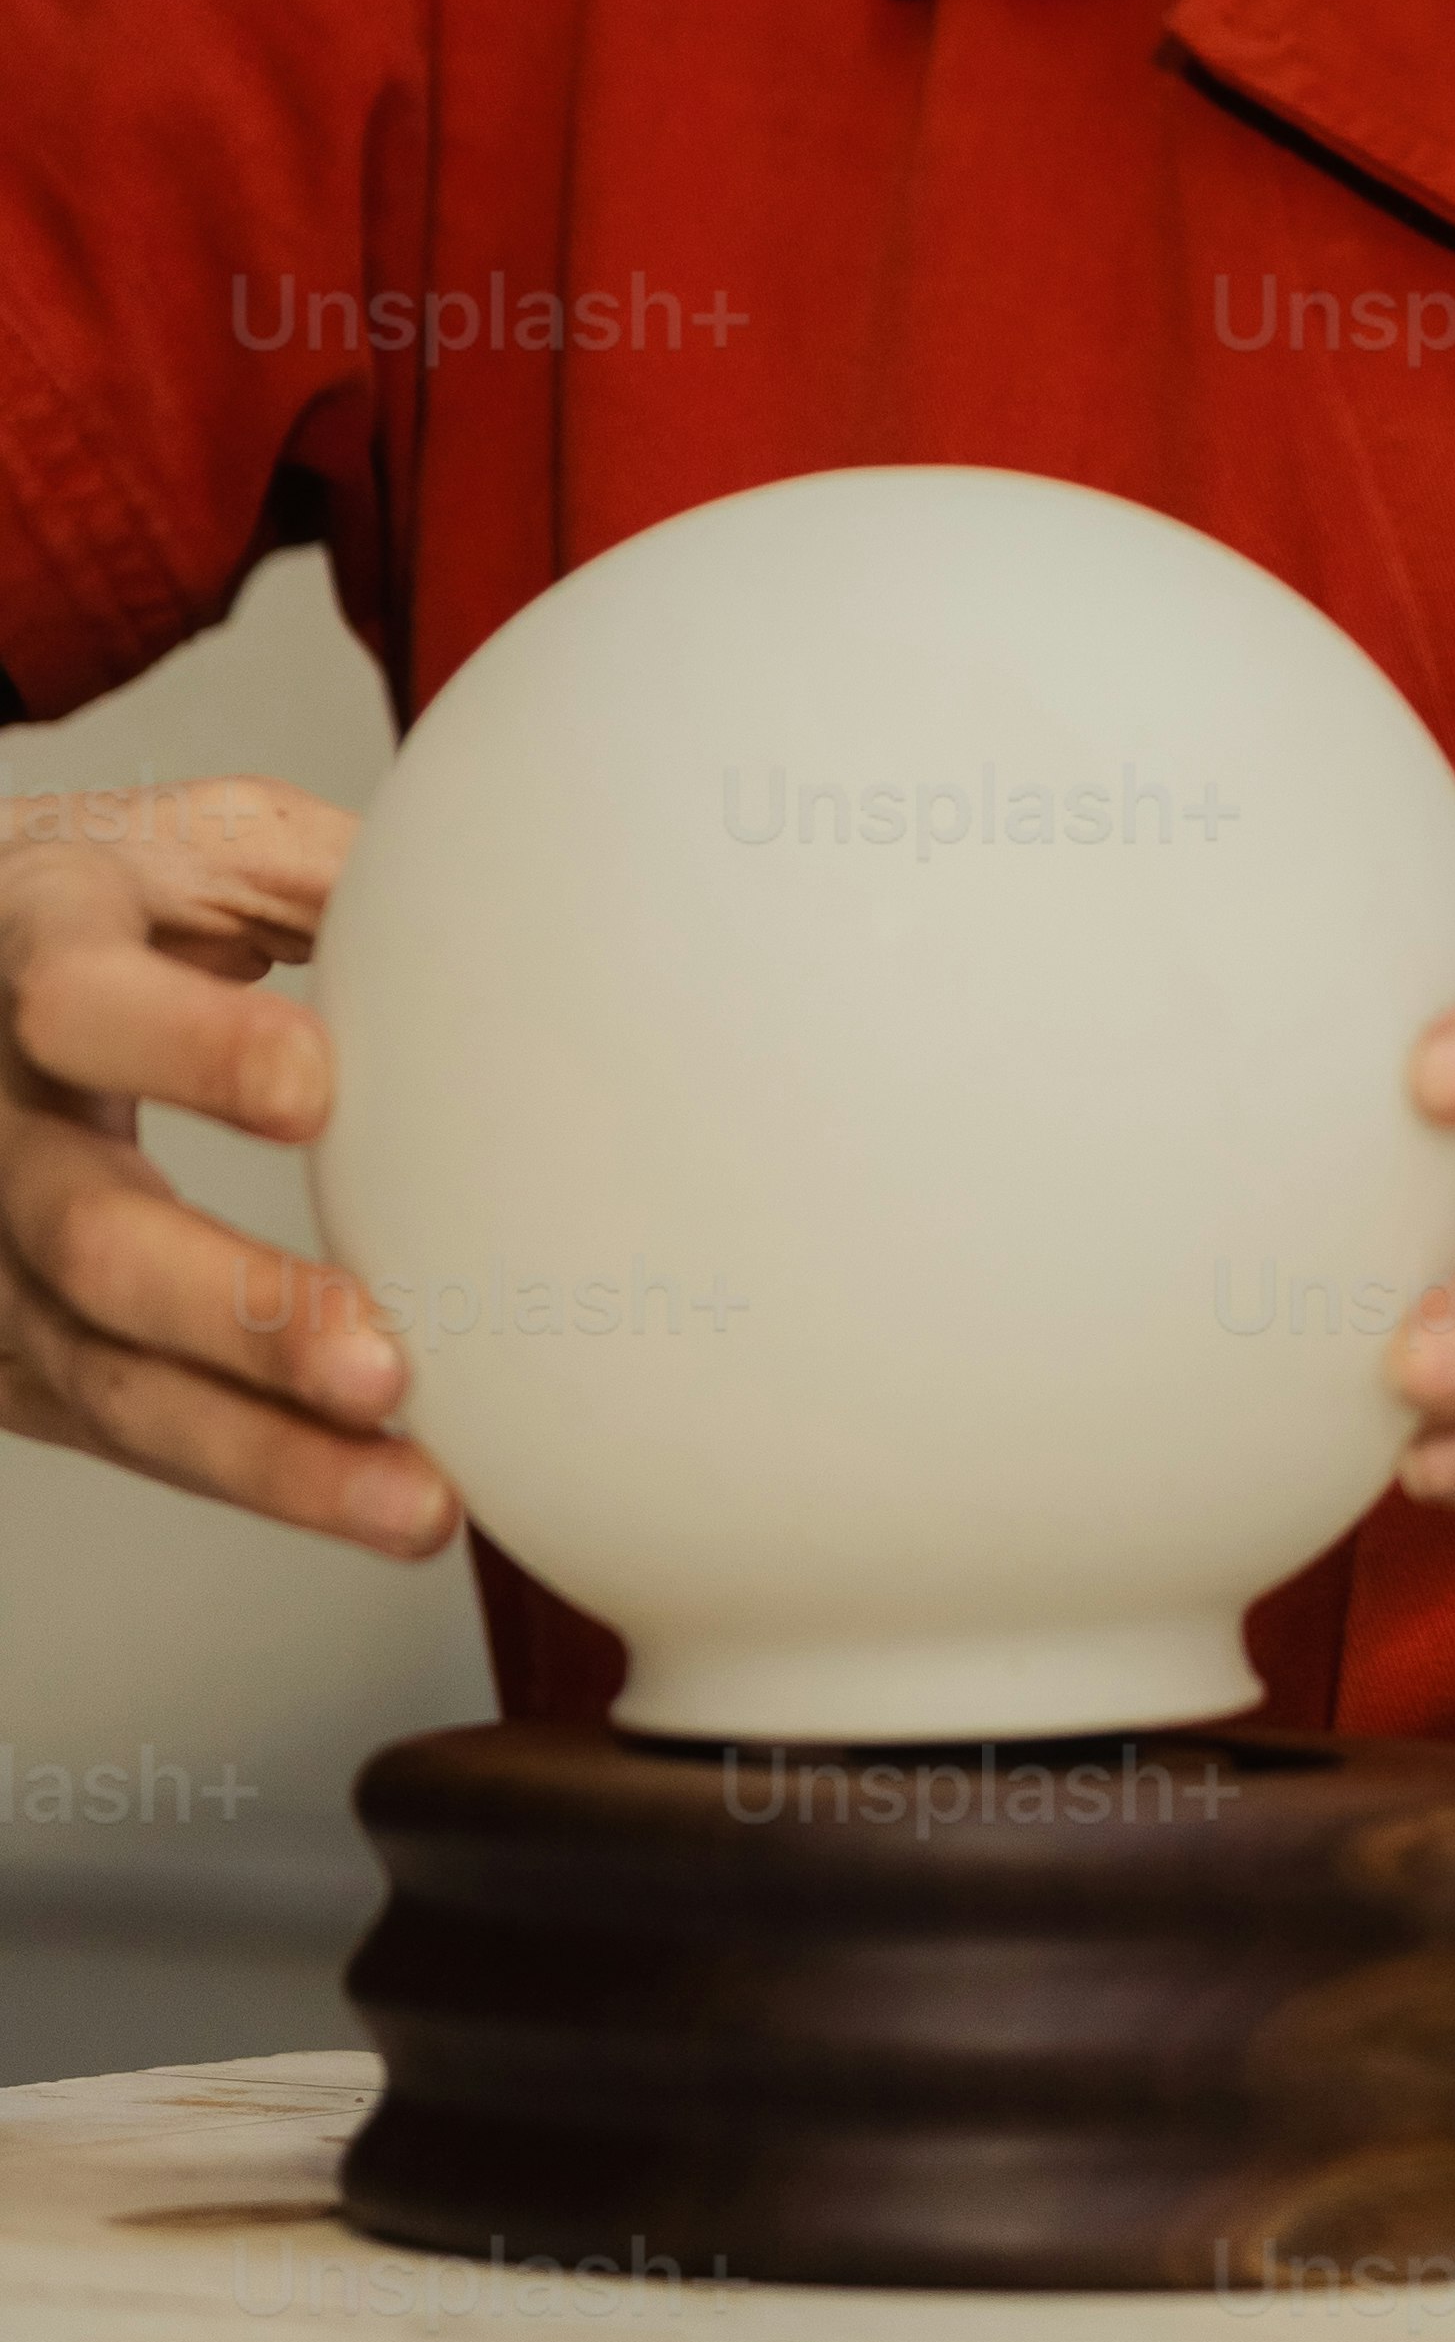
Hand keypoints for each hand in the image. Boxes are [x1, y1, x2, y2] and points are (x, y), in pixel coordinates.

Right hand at [0, 770, 457, 1552]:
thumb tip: (517, 905)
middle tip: (386, 1367)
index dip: (192, 1049)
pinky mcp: (9, 1350)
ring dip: (268, 1450)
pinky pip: (127, 1427)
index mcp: (35, 946)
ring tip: (415, 1498)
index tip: (319, 1090)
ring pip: (105, 1373)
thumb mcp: (199, 841)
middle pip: (86, 1234)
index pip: (81, 1003)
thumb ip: (325, 874)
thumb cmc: (114, 903)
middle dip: (236, 1313)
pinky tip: (375, 1501)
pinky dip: (257, 1472)